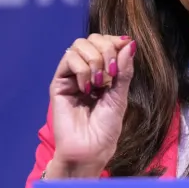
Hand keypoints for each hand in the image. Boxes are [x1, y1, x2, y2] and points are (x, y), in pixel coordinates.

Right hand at [47, 34, 135, 177]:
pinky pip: (69, 59)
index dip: (114, 40)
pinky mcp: (59, 83)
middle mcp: (86, 71)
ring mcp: (71, 76)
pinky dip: (83, 69)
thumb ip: (124, 70)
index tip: (126, 45)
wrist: (90, 148)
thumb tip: (129, 43)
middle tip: (112, 73)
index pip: (104, 42)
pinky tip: (87, 88)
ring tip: (100, 83)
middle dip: (106, 50)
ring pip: (79, 45)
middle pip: (92, 39)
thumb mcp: (120, 96)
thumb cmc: (106, 128)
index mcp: (102, 73)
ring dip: (95, 60)